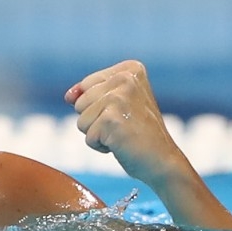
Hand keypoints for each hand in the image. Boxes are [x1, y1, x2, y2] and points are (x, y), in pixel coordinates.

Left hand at [65, 60, 231, 230]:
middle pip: (80, 102)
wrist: (163, 161)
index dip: (98, 106)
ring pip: (81, 120)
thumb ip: (89, 94)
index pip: (86, 85)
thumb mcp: (115, 105)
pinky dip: (101, 146)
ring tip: (122, 134)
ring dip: (97, 134)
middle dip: (95, 120)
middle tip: (124, 126)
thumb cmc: (138, 134)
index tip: (125, 113)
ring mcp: (119, 98)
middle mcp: (125, 78)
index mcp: (129, 69)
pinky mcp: (111, 119)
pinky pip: (88, 137)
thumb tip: (68, 96)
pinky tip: (122, 144)